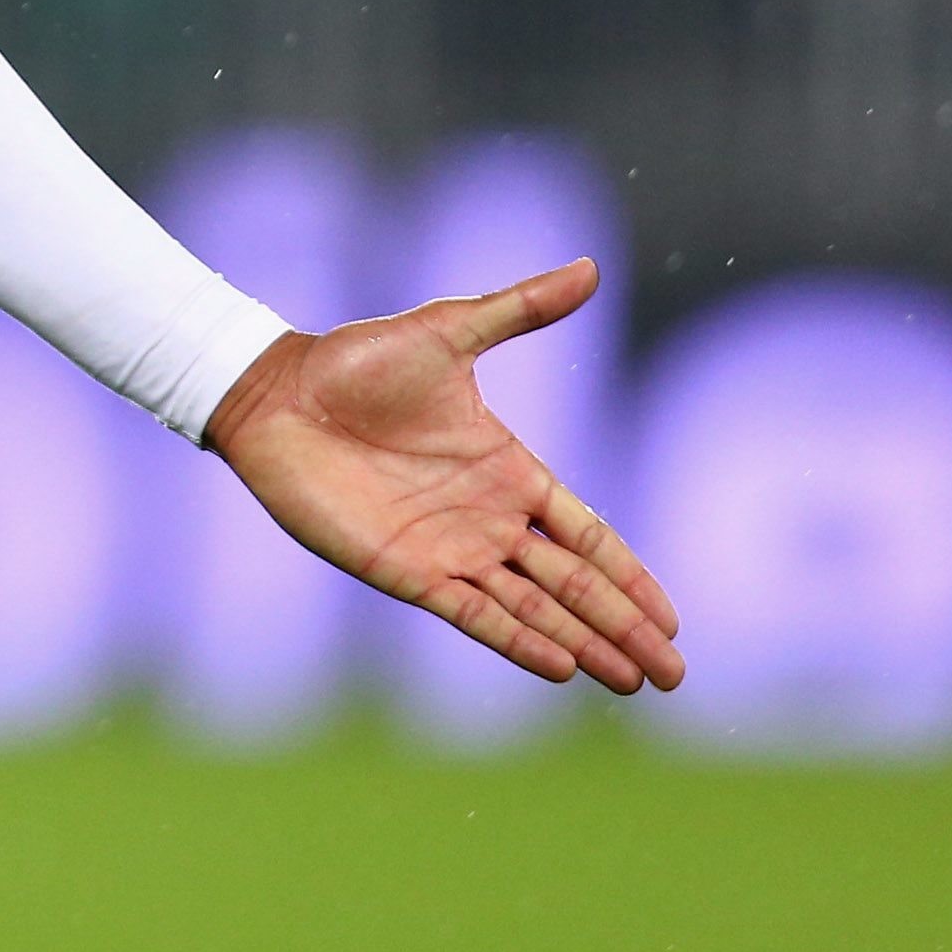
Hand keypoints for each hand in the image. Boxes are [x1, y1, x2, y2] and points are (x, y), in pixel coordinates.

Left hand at [203, 258, 685, 692]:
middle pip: (575, 585)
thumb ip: (519, 309)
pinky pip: (474, 614)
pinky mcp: (404, 569)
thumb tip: (589, 268)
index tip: (674, 618)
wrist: (275, 392)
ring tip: (635, 683)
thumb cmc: (355, 361)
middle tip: (675, 675)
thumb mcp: (448, 330)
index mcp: (509, 470)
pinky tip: (562, 668)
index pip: (589, 535)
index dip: (631, 576)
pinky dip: (518, 641)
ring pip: (534, 608)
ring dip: (586, 644)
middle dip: (625, 627)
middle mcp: (487, 519)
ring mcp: (448, 548)